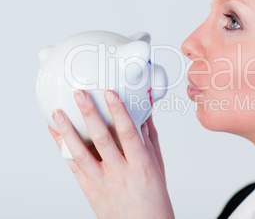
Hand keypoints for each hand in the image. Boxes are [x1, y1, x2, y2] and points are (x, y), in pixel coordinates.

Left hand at [48, 90, 173, 218]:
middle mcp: (120, 173)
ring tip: (59, 114)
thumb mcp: (157, 166)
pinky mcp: (90, 190)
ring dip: (67, 131)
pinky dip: (63, 149)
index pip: (128, 132)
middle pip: (101, 139)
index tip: (110, 94)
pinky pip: (73, 167)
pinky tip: (57, 136)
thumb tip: (144, 116)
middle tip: (80, 96)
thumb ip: (149, 139)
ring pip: (81, 153)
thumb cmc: (153, 199)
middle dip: (89, 114)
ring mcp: (102, 183)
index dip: (118, 111)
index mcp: (141, 165)